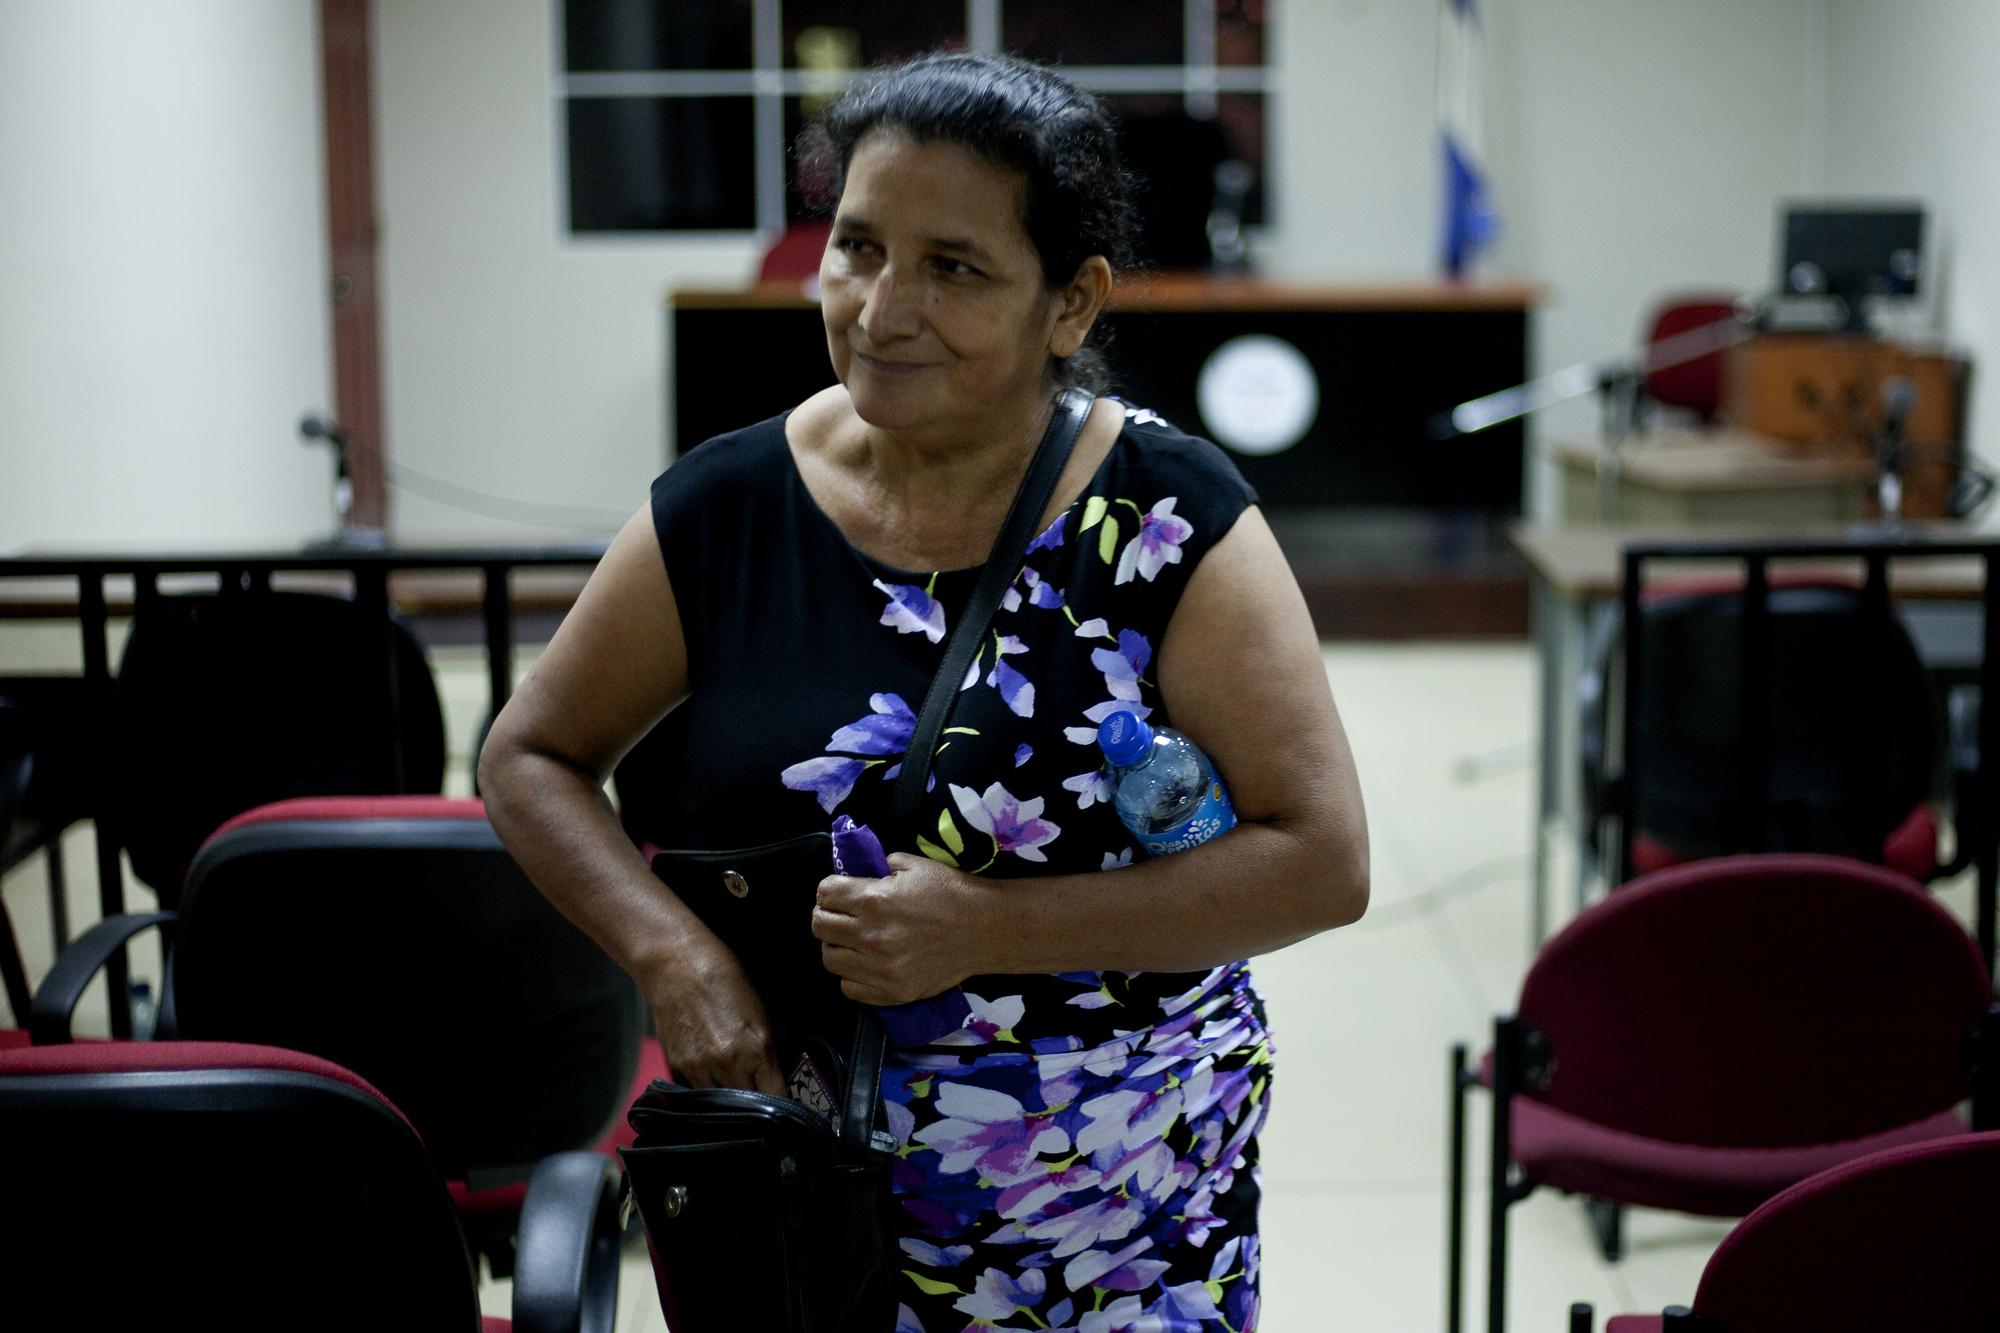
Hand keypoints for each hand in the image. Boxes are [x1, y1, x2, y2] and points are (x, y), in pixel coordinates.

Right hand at [639, 940, 784, 1094]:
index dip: (783, 1104)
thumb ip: (767, 1048)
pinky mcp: (677, 1066)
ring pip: (718, 1105)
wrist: (676, 965)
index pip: (776, 1096)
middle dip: (755, 1107)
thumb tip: (775, 1076)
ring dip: (728, 1101)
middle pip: (747, 1108)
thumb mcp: (759, 1011)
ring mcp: (700, 1068)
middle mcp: (729, 1063)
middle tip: (759, 1100)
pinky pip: (694, 1092)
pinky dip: (704, 1091)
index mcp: (757, 1047)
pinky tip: (709, 1077)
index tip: (785, 1108)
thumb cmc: (724, 978)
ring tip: (732, 1088)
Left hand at [812, 852, 993, 1005]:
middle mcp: (871, 936)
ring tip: (853, 940)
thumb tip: (857, 875)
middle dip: (828, 915)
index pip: (824, 894)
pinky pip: (849, 988)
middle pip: (820, 926)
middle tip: (842, 914)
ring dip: (837, 946)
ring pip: (830, 959)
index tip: (838, 891)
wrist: (985, 929)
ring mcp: (880, 969)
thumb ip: (879, 867)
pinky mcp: (892, 992)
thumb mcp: (914, 865)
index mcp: (873, 900)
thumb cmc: (951, 892)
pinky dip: (852, 975)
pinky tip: (866, 964)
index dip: (829, 889)